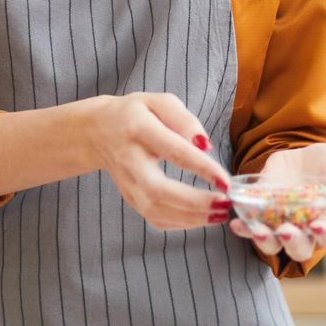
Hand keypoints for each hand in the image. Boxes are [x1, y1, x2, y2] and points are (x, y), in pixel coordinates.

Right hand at [78, 93, 231, 230]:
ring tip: (221, 214)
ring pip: (156, 210)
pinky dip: (181, 223)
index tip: (226, 181)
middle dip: (195, 202)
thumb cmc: (136, 113)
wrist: (99, 130)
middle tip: (225, 203)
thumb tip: (205, 146)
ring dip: (192, 218)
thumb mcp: (160, 102)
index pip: (173, 151)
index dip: (202, 168)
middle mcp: (130, 160)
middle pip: (159, 190)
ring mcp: (127, 183)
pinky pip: (155, 218)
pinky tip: (203, 217)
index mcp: (139, 129)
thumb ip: (184, 120)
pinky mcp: (130, 198)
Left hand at [227, 142, 325, 264]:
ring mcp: (282, 222)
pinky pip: (251, 225)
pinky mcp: (262, 211)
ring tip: (256, 230)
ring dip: (263, 240)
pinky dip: (243, 227)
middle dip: (291, 241)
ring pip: (272, 243)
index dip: (323, 234)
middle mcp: (305, 230)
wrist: (310, 152)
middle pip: (298, 249)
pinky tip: (237, 222)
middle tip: (284, 230)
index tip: (316, 224)